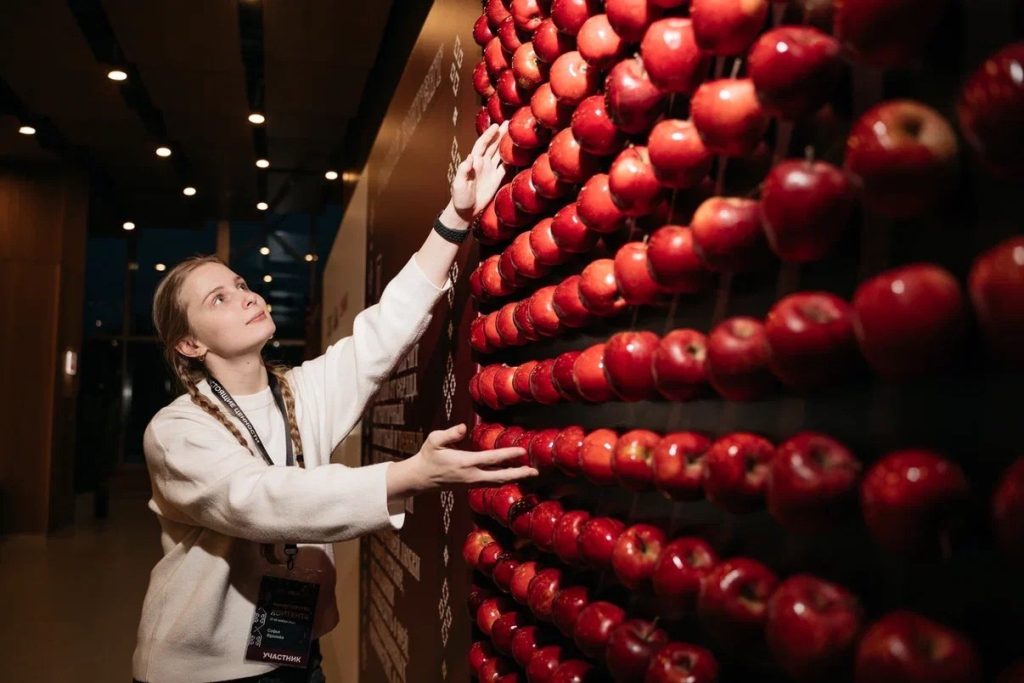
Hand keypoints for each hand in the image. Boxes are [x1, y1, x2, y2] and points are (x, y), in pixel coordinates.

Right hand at [387, 423, 537, 499]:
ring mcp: (472, 482)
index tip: (522, 451)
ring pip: (497, 482)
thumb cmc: (428, 456)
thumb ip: (450, 434)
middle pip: (500, 476)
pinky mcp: (471, 485)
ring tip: (529, 472)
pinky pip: (491, 483)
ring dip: (514, 477)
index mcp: (465, 463)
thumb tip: (464, 427)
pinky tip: (512, 475)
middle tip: (535, 471)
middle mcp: (471, 475)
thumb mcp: (434, 440)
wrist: (420, 479)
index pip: (491, 459)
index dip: (508, 455)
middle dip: (518, 473)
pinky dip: (504, 479)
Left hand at [449, 122, 506, 222]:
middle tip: (510, 123)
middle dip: (500, 134)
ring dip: (506, 143)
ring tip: (515, 133)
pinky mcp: (497, 179)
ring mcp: (491, 170)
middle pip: (493, 145)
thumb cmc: (460, 197)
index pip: (482, 145)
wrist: (466, 211)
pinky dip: (512, 159)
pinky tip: (518, 152)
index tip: (495, 126)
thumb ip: (463, 170)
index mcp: (474, 162)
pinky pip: (506, 167)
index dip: (488, 135)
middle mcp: (483, 163)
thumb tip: (471, 157)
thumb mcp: (458, 184)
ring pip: (500, 153)